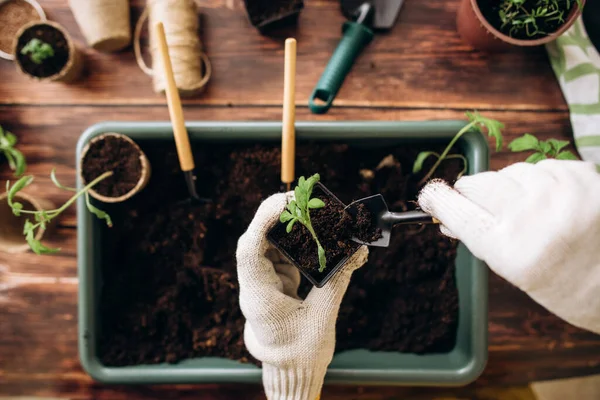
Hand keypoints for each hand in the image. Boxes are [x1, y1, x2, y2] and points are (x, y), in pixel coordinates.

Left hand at [237, 193, 367, 399]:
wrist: (292, 371)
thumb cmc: (302, 352)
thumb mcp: (323, 317)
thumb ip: (338, 281)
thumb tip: (357, 250)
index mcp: (258, 296)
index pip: (249, 250)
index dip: (263, 221)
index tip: (285, 202)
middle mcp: (255, 285)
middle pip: (258, 240)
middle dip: (280, 217)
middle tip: (306, 200)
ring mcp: (264, 282)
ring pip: (270, 244)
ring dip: (291, 227)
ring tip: (317, 215)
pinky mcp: (276, 281)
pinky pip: (283, 253)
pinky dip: (300, 242)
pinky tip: (318, 235)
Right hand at [418, 160, 599, 333]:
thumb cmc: (561, 282)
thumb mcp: (513, 268)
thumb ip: (479, 236)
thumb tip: (445, 213)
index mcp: (508, 248)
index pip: (456, 210)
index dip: (437, 199)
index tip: (429, 195)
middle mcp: (532, 217)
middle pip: (478, 183)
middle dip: (475, 192)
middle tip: (487, 207)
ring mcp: (561, 192)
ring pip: (512, 171)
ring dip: (513, 186)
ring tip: (533, 210)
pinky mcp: (583, 176)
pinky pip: (544, 166)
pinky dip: (543, 181)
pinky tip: (555, 202)